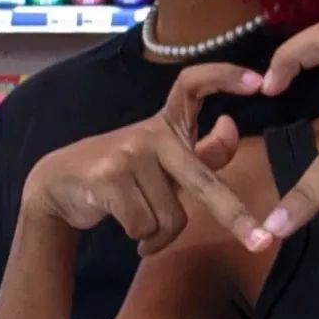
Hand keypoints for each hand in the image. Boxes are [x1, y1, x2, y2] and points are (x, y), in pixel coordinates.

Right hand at [22, 63, 272, 254]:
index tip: (258, 81)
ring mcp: (129, 153)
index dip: (224, 76)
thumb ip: (201, 152)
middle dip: (235, 215)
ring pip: (172, 216)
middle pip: (202, 180)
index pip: (193, 83)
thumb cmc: (122, 174)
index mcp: (167, 123)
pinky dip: (145, 241)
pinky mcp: (110, 178)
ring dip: (162, 235)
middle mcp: (150, 133)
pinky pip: (146, 226)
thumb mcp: (163, 161)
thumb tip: (231, 127)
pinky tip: (132, 234)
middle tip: (261, 242)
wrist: (58, 186)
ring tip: (144, 228)